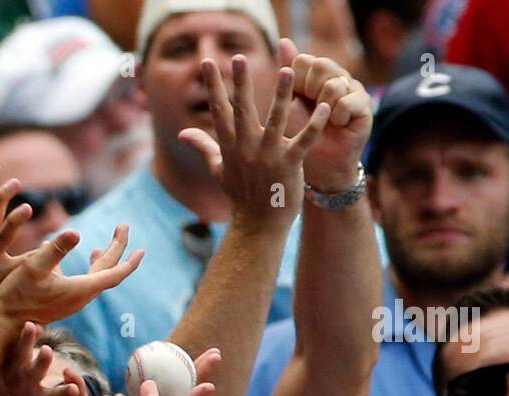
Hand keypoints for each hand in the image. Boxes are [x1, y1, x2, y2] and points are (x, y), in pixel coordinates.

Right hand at [0, 224, 143, 324]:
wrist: (4, 326)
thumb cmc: (17, 297)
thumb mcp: (34, 267)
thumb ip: (55, 249)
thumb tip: (75, 231)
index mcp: (80, 288)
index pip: (114, 273)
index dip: (129, 259)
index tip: (141, 248)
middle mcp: (80, 297)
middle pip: (107, 271)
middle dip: (117, 249)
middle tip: (122, 226)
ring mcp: (71, 301)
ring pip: (95, 278)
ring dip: (102, 260)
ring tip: (102, 247)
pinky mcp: (61, 303)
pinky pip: (81, 283)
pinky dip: (85, 269)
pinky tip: (72, 260)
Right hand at [179, 56, 330, 230]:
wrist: (258, 226)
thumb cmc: (240, 196)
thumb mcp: (219, 169)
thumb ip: (203, 146)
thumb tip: (184, 133)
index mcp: (230, 147)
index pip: (219, 110)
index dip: (214, 86)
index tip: (207, 63)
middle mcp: (247, 149)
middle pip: (242, 110)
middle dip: (240, 83)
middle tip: (237, 57)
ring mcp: (268, 156)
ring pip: (277, 119)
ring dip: (283, 94)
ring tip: (288, 70)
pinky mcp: (290, 165)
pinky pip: (304, 140)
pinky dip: (315, 123)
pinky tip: (324, 106)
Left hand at [279, 38, 371, 191]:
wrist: (320, 167)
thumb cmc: (301, 138)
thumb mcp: (289, 105)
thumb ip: (287, 74)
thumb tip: (283, 41)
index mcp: (315, 77)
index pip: (304, 61)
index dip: (297, 81)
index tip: (298, 100)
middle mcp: (336, 78)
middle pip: (320, 66)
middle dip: (310, 91)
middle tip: (313, 110)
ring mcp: (352, 89)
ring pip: (333, 83)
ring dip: (324, 106)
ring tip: (326, 120)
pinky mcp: (365, 105)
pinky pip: (348, 101)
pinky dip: (338, 116)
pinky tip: (338, 125)